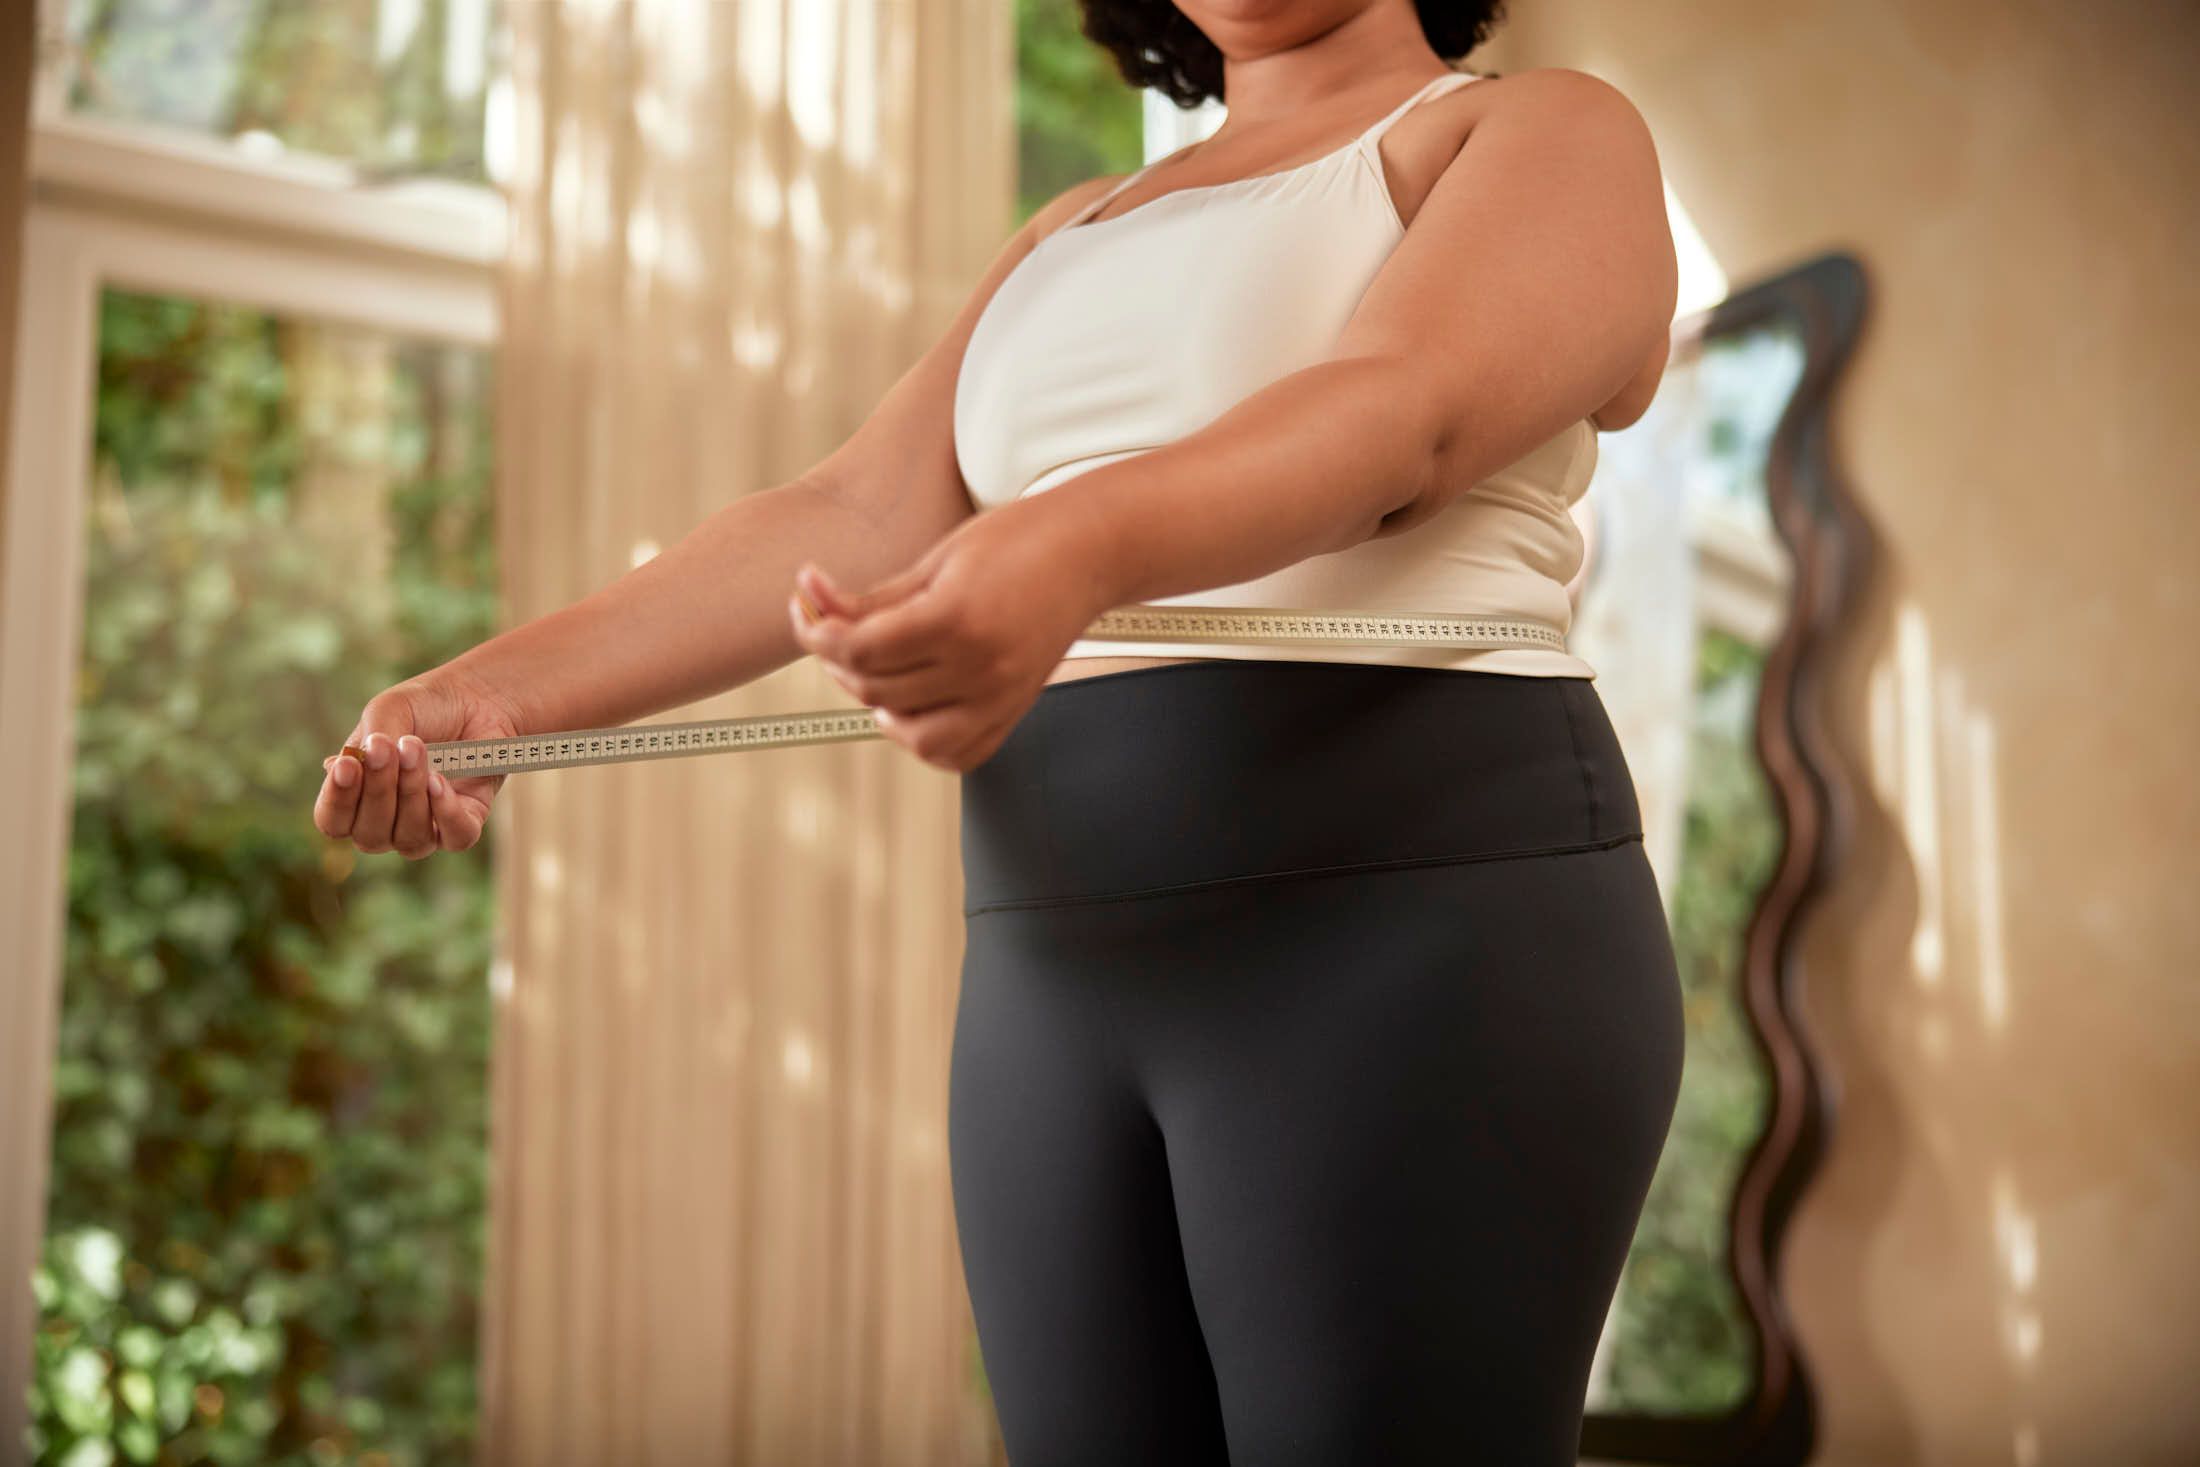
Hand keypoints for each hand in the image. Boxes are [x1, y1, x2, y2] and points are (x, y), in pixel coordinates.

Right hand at [314, 669, 526, 857]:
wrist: (478, 696)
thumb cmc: (425, 707)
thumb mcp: (389, 711)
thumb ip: (368, 740)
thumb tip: (336, 768)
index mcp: (357, 799)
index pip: (333, 821)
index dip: (336, 801)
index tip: (346, 765)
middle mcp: (388, 823)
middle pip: (370, 836)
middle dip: (377, 791)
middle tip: (385, 748)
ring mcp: (428, 828)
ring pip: (411, 839)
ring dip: (410, 794)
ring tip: (414, 750)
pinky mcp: (467, 823)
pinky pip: (456, 838)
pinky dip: (446, 812)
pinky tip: (438, 780)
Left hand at [786, 502, 1115, 772]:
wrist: (1088, 552)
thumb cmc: (1020, 540)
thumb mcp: (936, 559)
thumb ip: (874, 596)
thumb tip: (815, 606)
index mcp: (957, 618)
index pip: (859, 649)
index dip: (817, 633)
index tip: (805, 612)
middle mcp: (981, 667)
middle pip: (876, 688)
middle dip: (837, 660)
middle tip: (830, 629)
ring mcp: (1001, 696)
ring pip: (911, 734)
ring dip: (876, 706)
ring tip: (869, 671)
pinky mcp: (1013, 710)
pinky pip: (955, 753)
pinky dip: (921, 739)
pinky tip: (908, 705)